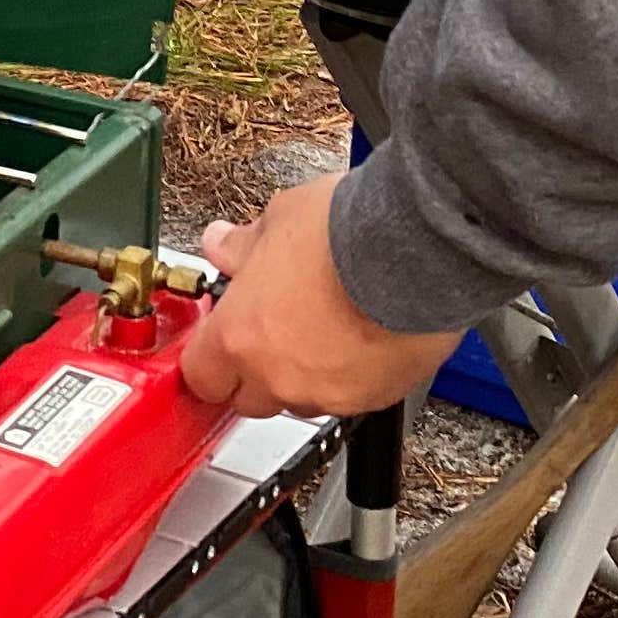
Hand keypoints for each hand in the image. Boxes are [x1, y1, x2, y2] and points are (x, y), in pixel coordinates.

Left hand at [179, 175, 457, 417]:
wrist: (418, 248)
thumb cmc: (347, 231)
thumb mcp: (280, 218)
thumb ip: (244, 245)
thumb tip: (224, 245)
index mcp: (240, 336)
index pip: (199, 374)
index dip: (208, 357)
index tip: (217, 339)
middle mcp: (278, 377)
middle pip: (247, 398)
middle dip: (254, 369)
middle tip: (273, 329)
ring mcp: (328, 393)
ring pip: (301, 399)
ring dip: (304, 373)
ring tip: (326, 325)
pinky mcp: (375, 397)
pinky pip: (350, 396)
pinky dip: (351, 374)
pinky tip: (363, 333)